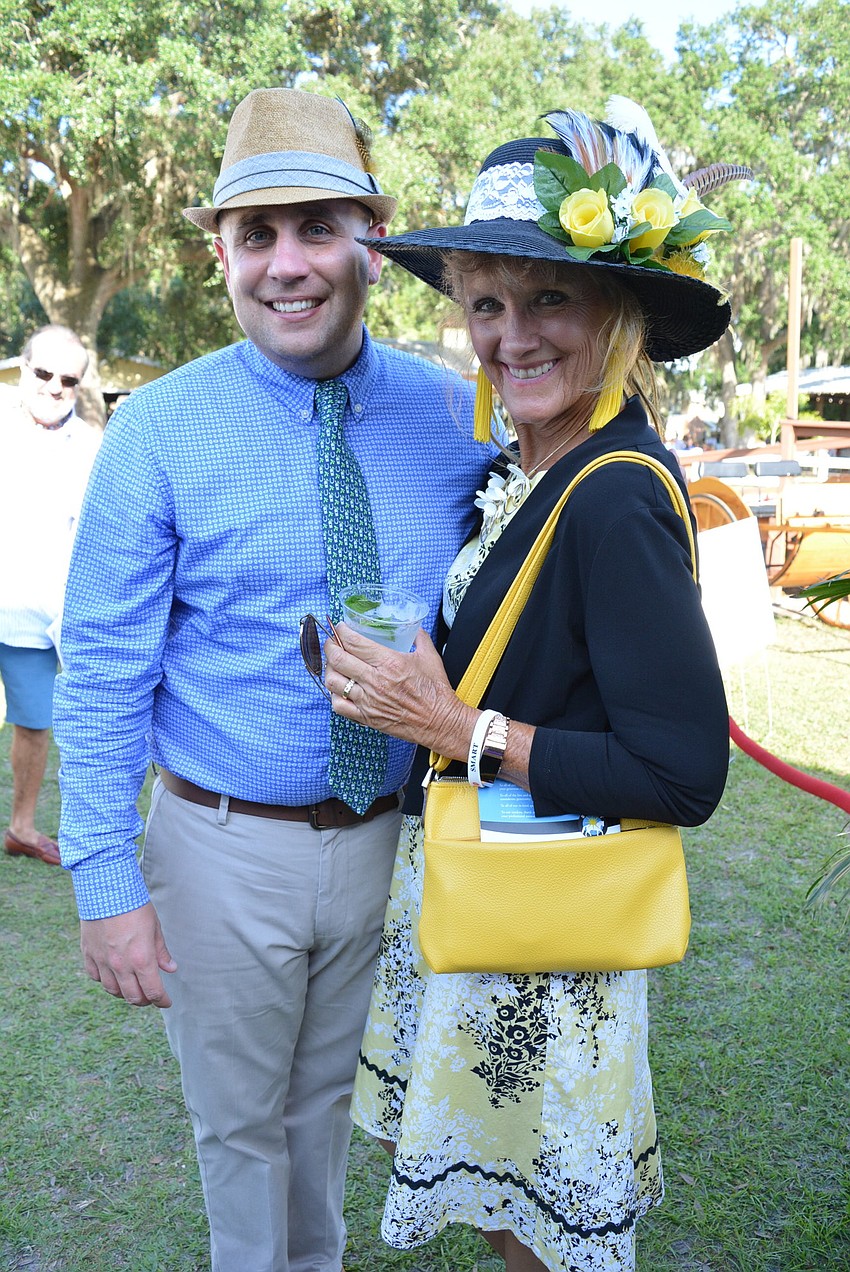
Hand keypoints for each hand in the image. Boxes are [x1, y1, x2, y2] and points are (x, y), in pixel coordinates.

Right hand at [81, 901, 176, 1008]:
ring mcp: (103, 961)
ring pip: (113, 990)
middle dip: (145, 1000)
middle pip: (133, 997)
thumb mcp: (155, 927)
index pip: (153, 991)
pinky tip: (113, 975)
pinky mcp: (88, 954)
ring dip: (125, 993)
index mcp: (141, 959)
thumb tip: (171, 968)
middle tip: (151, 996)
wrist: (106, 889)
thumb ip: (161, 952)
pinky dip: (105, 980)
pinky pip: (96, 977)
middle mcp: (120, 965)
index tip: (166, 1002)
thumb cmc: (135, 906)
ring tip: (133, 987)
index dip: (162, 1001)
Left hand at [323, 624, 476, 760]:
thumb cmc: (435, 690)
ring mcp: (368, 701)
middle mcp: (375, 681)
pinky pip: (338, 705)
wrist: (439, 721)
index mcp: (389, 662)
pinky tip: (340, 688)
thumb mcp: (430, 656)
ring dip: (329, 669)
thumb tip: (411, 627)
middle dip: (330, 646)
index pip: (354, 642)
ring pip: (333, 681)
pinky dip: (334, 694)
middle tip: (332, 641)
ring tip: (334, 664)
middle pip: (338, 659)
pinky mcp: (366, 717)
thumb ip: (418, 637)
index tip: (340, 628)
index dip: (341, 631)